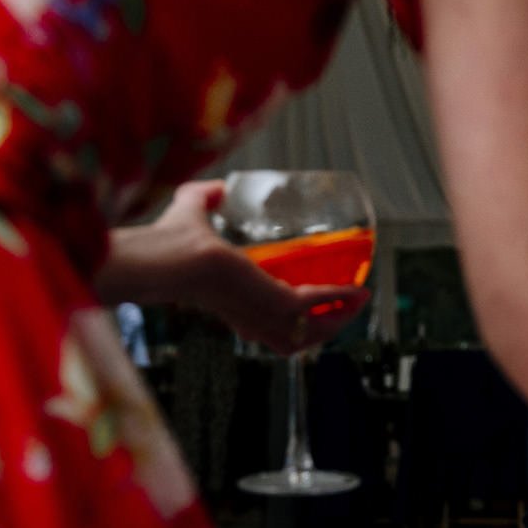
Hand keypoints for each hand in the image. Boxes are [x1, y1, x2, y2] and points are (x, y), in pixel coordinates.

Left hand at [99, 181, 368, 352]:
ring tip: (359, 299)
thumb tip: (217, 186)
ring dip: (339, 318)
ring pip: (311, 333)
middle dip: (323, 327)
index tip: (308, 303)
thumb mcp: (191, 215)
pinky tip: (359, 290)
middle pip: (294, 340)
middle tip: (345, 307)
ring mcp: (264, 315)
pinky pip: (318, 307)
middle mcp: (250, 320)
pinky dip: (340, 299)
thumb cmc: (168, 242)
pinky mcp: (276, 302)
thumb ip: (202, 199)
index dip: (289, 320)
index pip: (264, 327)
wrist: (170, 255)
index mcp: (232, 309)